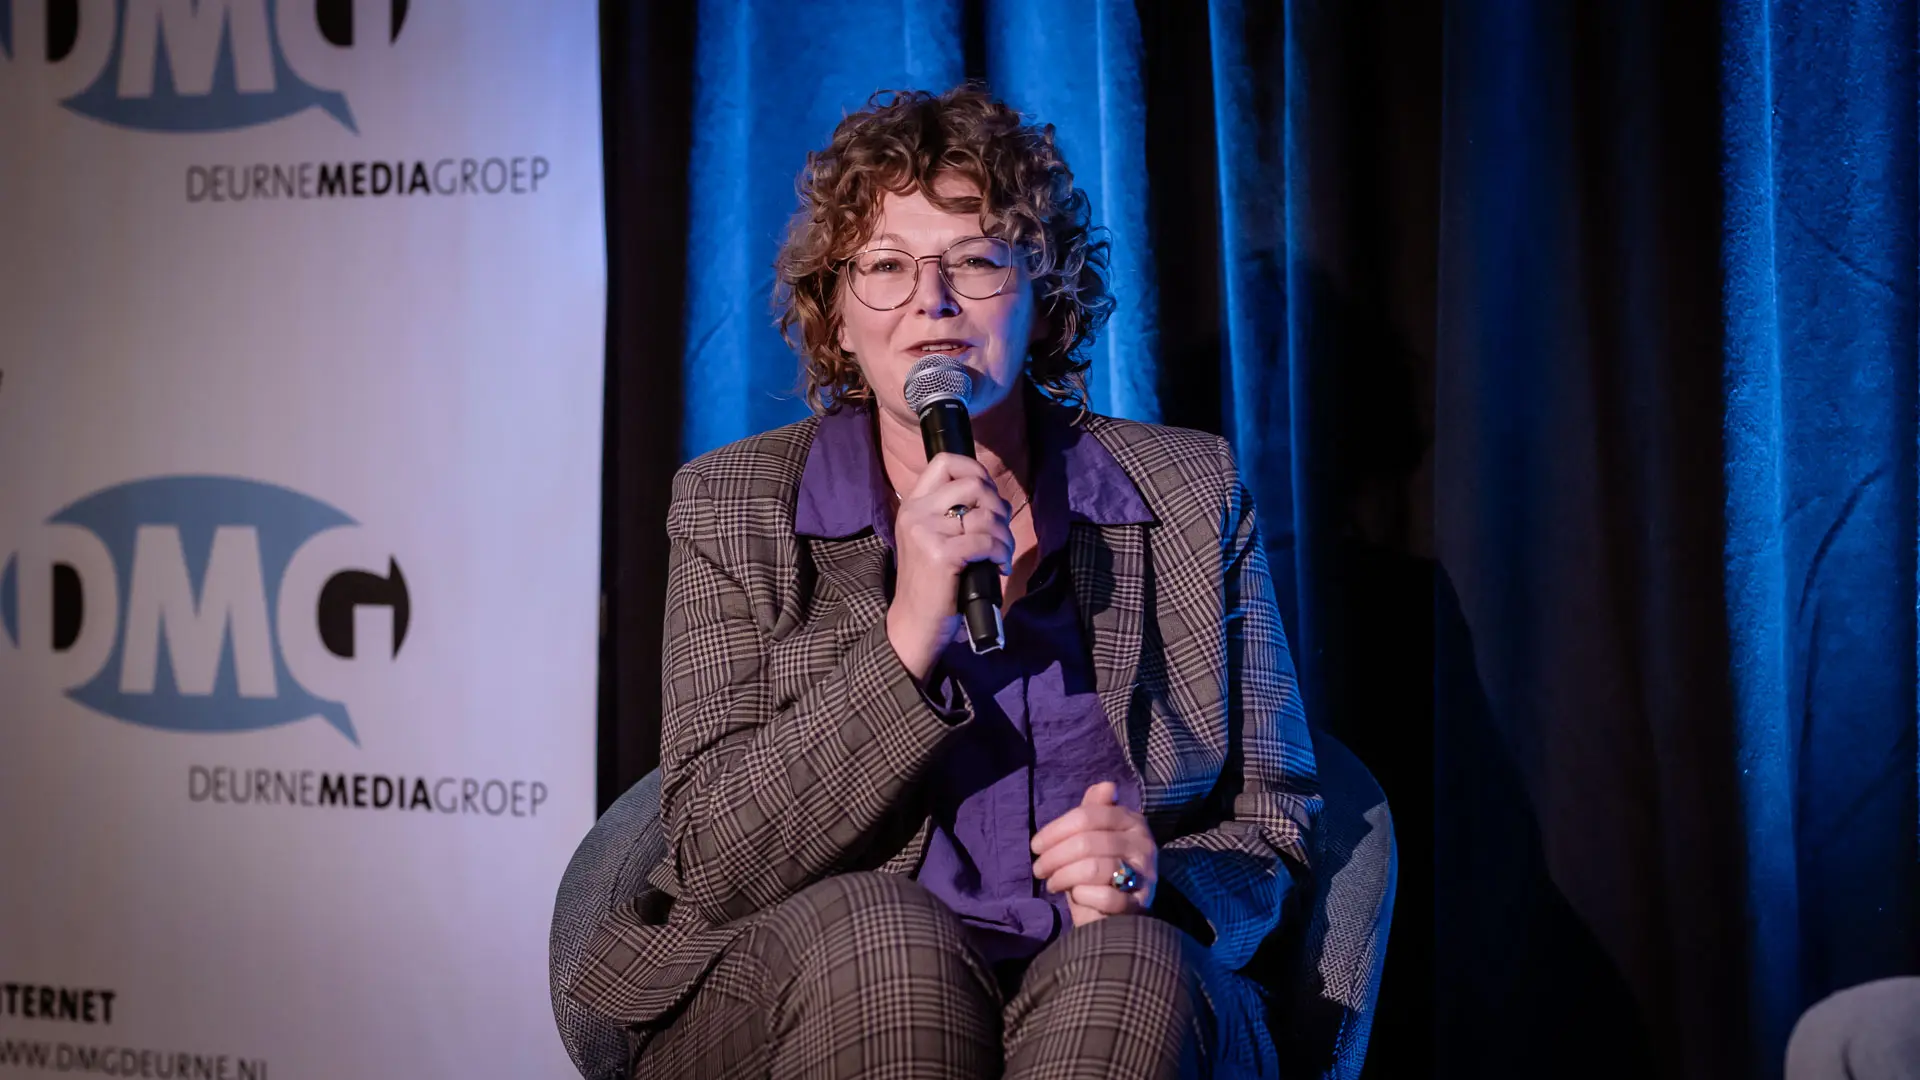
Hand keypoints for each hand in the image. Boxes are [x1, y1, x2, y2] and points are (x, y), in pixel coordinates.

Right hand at [886, 452, 1013, 679]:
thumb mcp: (933, 538)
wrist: (914, 623)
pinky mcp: (940, 554)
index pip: (944, 462)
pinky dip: (1000, 553)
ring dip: (1004, 536)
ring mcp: (925, 532)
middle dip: (997, 506)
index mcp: (913, 504)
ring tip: (1000, 554)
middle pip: (973, 484)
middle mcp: (915, 512)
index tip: (987, 497)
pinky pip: (985, 541)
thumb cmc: (932, 583)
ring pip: (985, 515)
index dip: (975, 470)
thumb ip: (951, 512)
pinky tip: (998, 566)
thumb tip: (991, 494)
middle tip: (999, 532)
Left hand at [1031, 781, 1157, 925]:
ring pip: (1093, 867)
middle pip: (1087, 842)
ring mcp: (1144, 875)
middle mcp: (1143, 844)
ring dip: (1063, 876)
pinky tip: (1075, 896)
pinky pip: (1106, 897)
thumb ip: (1094, 811)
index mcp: (1132, 822)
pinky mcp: (1139, 904)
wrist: (1114, 916)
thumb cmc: (1097, 873)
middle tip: (1039, 869)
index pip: (1088, 816)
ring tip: (1052, 883)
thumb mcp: (1091, 838)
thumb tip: (1107, 786)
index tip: (1036, 845)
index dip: (1056, 830)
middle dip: (1054, 856)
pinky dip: (1084, 896)